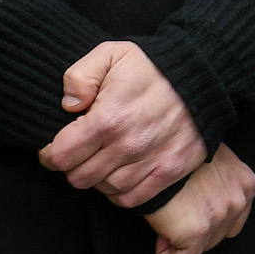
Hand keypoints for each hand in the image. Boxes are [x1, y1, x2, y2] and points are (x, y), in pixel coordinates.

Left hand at [38, 42, 204, 208]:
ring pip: (104, 189)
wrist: (204, 73)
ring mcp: (151, 160)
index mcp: (108, 118)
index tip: (55, 146)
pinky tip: (120, 174)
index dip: (50, 154)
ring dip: (97, 178)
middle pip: (79, 177)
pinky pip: (132, 198)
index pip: (60, 156)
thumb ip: (79, 76)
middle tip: (80, 152)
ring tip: (101, 160)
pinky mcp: (170, 170)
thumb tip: (68, 106)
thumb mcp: (112, 54)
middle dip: (72, 166)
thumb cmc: (154, 65)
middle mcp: (128, 145)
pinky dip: (120, 192)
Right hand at [143, 144, 254, 253]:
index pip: (233, 218)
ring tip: (169, 217)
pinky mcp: (198, 232)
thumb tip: (205, 199)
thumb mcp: (211, 160)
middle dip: (196, 229)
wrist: (157, 153)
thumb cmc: (178, 153)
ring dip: (182, 239)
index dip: (206, 216)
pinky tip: (161, 235)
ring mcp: (221, 217)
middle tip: (176, 211)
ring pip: (201, 248)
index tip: (188, 204)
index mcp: (246, 184)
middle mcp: (239, 201)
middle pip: (218, 235)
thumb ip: (218, 181)